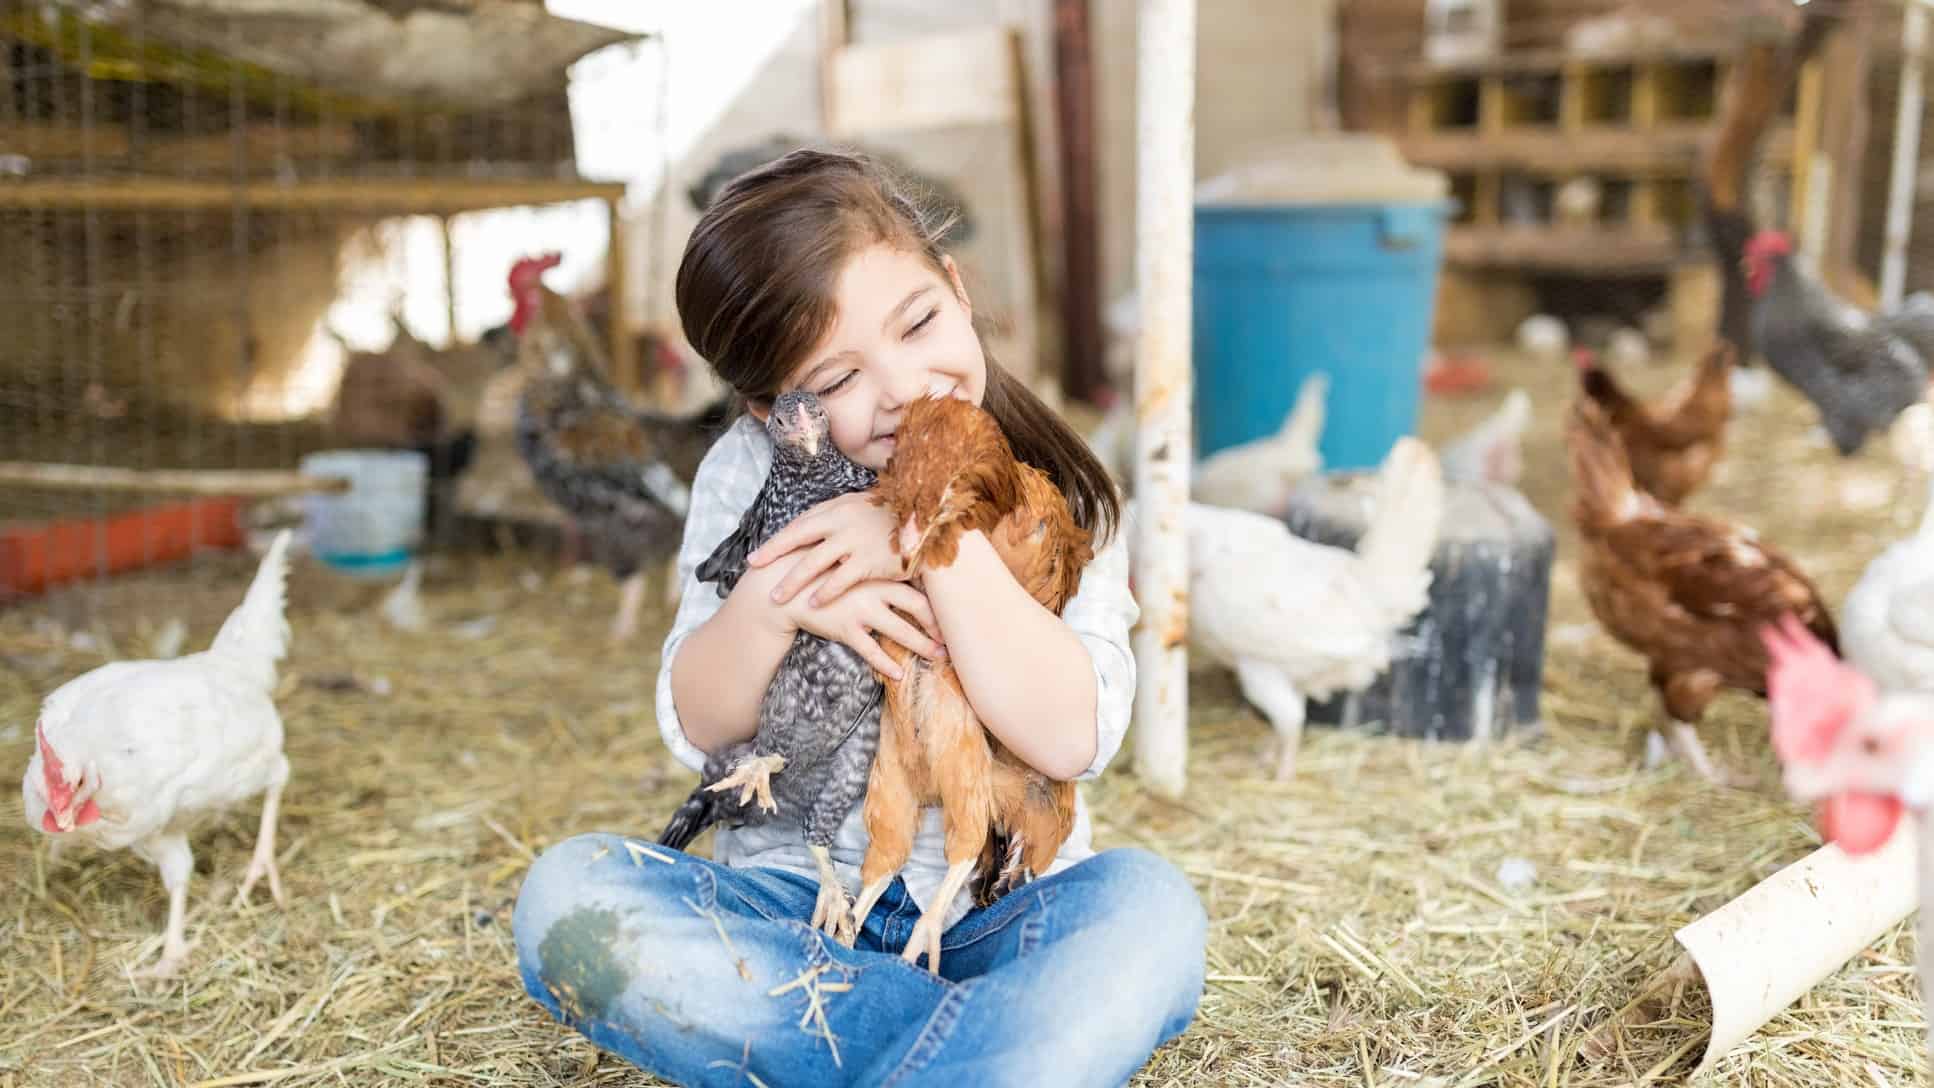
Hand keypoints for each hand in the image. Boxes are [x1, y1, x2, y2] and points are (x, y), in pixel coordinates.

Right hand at [737, 559, 943, 679]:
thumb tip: (895, 563)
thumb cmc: (817, 572)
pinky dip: (887, 664)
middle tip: (952, 638)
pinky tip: (899, 675)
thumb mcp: (845, 560)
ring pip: (900, 630)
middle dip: (937, 624)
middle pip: (918, 606)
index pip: (917, 582)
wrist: (781, 586)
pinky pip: (871, 651)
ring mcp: (860, 609)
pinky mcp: (845, 628)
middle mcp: (874, 588)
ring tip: (937, 658)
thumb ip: (871, 563)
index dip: (937, 599)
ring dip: (922, 645)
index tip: (954, 610)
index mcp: (878, 570)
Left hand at [748, 492, 905, 607]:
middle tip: (754, 570)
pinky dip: (826, 591)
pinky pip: (842, 578)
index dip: (777, 541)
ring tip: (777, 597)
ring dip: (793, 581)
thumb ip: (840, 514)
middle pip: (798, 539)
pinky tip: (813, 603)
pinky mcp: (870, 560)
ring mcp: (854, 540)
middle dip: (774, 555)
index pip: (799, 525)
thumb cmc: (896, 515)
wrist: (929, 520)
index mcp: (838, 508)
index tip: (758, 556)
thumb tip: (816, 523)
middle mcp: (841, 521)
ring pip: (815, 562)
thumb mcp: (864, 506)